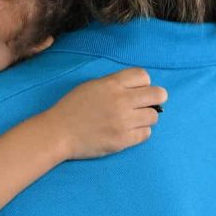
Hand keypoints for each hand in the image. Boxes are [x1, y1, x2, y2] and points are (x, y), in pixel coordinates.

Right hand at [45, 68, 166, 159]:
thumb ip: (113, 84)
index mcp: (111, 84)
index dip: (143, 83)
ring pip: (154, 116)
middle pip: (158, 94)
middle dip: (155, 99)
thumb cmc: (71, 108)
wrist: (58, 133)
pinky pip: (146, 134)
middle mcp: (121, 100)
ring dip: (145, 117)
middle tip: (145, 105)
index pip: (144, 76)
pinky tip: (127, 131)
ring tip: (132, 120)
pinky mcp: (123, 140)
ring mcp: (123, 121)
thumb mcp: (90, 86)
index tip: (136, 91)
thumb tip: (137, 89)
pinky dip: (139, 132)